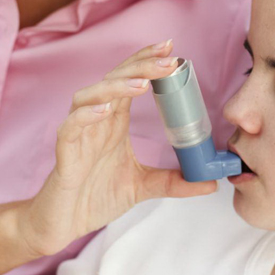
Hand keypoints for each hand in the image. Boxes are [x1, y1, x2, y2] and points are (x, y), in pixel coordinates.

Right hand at [18, 40, 216, 256]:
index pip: (131, 81)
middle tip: (168, 58)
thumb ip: (175, 182)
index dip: (147, 62)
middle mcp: (96, 122)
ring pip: (88, 96)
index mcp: (114, 122)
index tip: (172, 50)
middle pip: (114, 81)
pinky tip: (105, 110)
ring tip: (142, 83)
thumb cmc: (96, 197)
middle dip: (140, 66)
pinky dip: (86, 116)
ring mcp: (79, 135)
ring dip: (115, 87)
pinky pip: (70, 128)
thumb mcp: (144, 187)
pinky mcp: (64, 155)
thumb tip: (211, 183)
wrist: (63, 224)